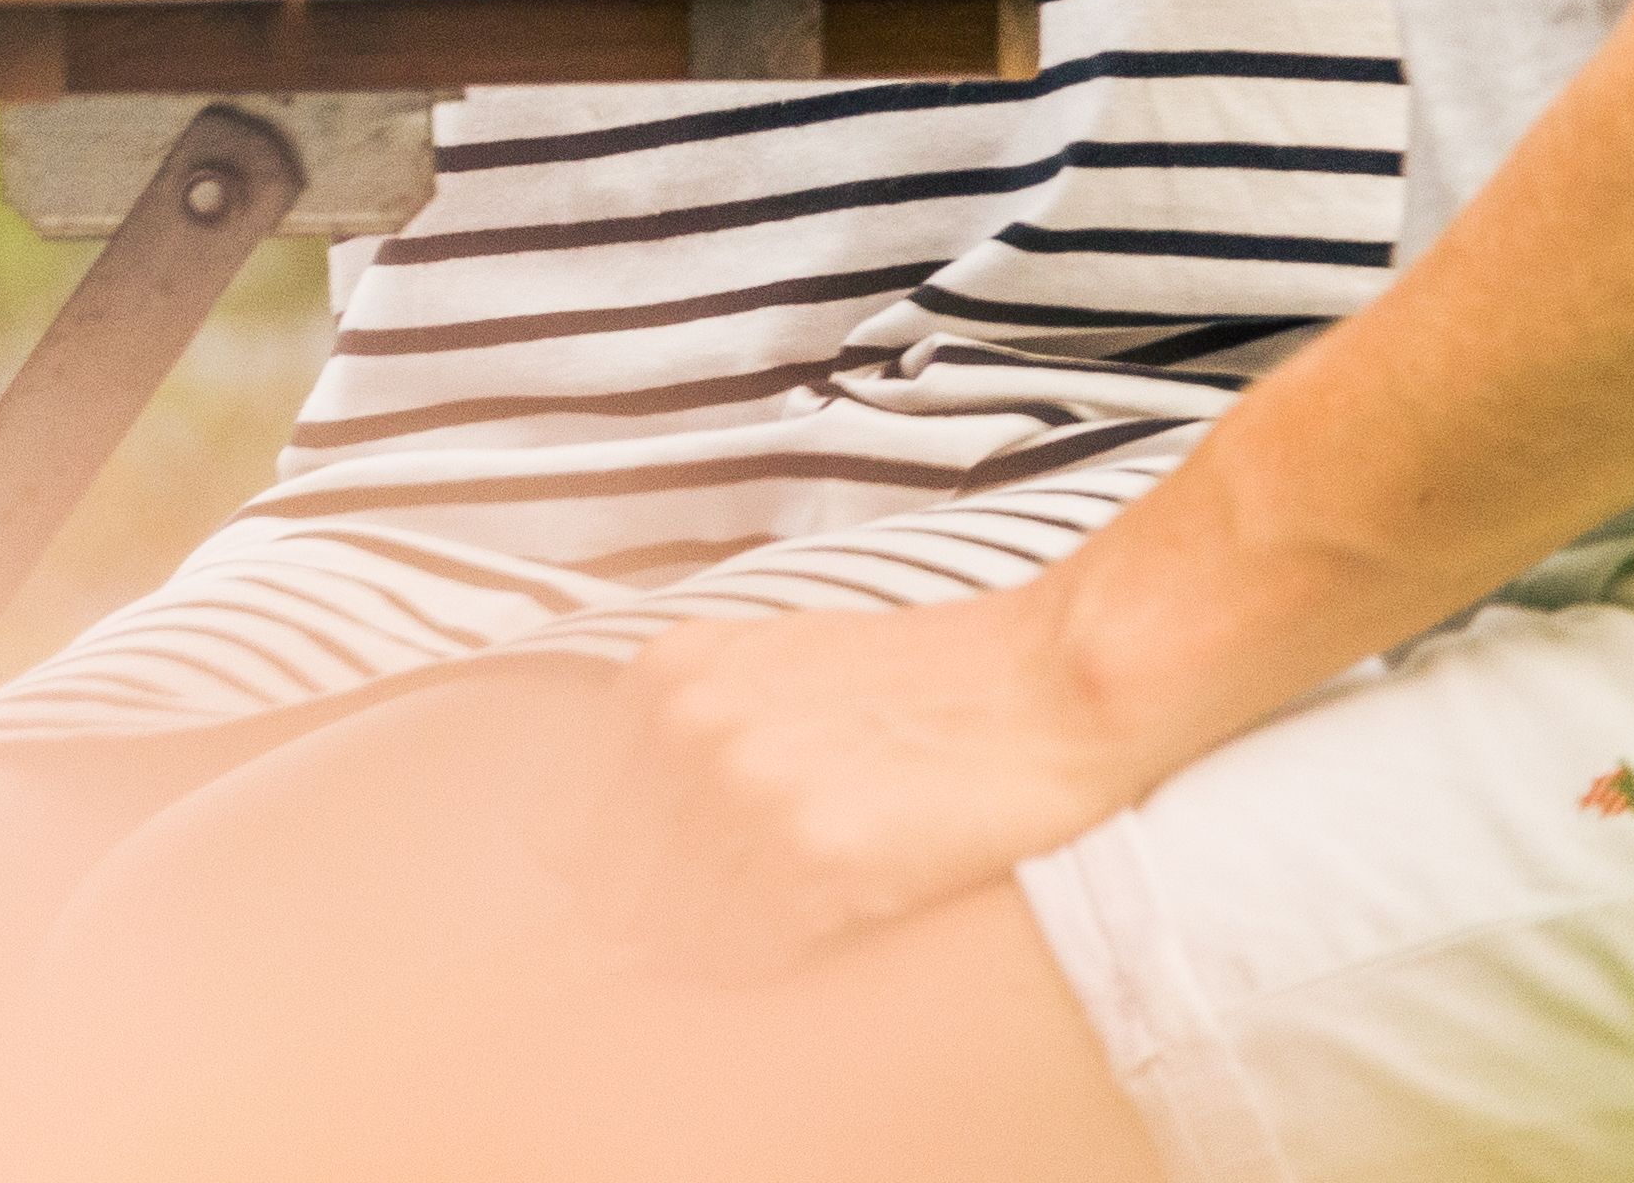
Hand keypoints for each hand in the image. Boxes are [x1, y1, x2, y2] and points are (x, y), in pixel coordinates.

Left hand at [591, 578, 1164, 973]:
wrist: (1059, 681)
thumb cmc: (929, 683)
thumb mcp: (772, 671)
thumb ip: (683, 734)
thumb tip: (578, 839)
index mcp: (666, 678)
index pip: (575, 834)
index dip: (613, 890)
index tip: (650, 913)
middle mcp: (686, 729)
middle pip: (616, 896)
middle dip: (659, 930)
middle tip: (751, 916)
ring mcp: (744, 794)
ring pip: (681, 939)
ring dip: (727, 951)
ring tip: (811, 910)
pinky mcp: (814, 859)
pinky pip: (757, 958)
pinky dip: (786, 961)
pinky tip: (845, 916)